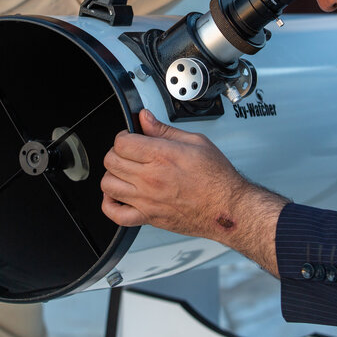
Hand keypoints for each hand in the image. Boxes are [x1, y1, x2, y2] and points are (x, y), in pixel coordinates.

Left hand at [101, 109, 286, 274]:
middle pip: (111, 161)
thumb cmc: (217, 178)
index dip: (124, 136)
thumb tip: (146, 118)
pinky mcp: (148, 218)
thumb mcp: (196, 142)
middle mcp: (151, 179)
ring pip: (108, 185)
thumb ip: (164, 130)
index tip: (131, 137)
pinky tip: (118, 196)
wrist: (228, 209)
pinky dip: (109, 205)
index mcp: (161, 157)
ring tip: (125, 172)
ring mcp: (147, 200)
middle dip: (117, 152)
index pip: (121, 142)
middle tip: (129, 152)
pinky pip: (116, 215)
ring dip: (113, 175)